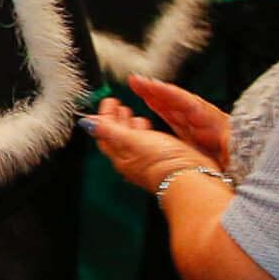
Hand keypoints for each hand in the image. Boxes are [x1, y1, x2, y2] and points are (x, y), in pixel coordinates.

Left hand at [85, 75, 229, 194]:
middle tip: (118, 105)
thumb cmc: (162, 162)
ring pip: (135, 141)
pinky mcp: (165, 161)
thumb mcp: (130, 140)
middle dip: (117, 119)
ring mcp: (149, 162)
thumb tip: (86, 124)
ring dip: (132, 125)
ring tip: (134, 114)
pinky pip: (150, 145)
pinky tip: (153, 128)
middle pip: (118, 137)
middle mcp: (133, 161)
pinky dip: (147, 132)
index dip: (104, 116)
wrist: (192, 178)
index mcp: (121, 156)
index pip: (105, 134)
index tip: (108, 100)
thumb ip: (109, 130)